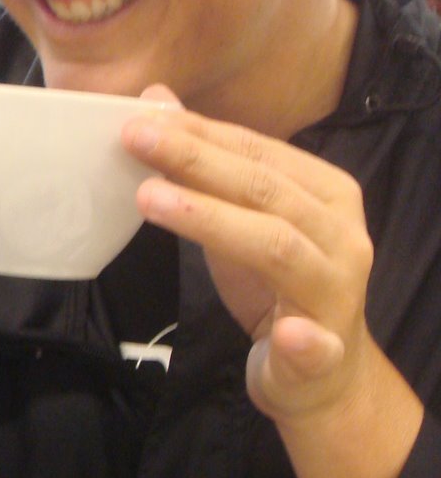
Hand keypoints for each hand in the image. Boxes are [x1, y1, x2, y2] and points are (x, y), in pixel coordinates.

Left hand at [121, 86, 421, 477]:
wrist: (324, 372)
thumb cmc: (277, 284)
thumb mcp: (240, 219)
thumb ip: (207, 167)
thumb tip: (156, 104)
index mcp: (327, 194)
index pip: (259, 152)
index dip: (200, 133)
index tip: (140, 117)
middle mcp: (342, 236)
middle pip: (265, 191)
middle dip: (197, 162)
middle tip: (134, 140)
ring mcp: (338, 293)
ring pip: (279, 249)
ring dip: (214, 223)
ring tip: (151, 200)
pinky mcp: (326, 354)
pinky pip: (317, 345)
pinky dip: (304, 339)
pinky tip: (287, 334)